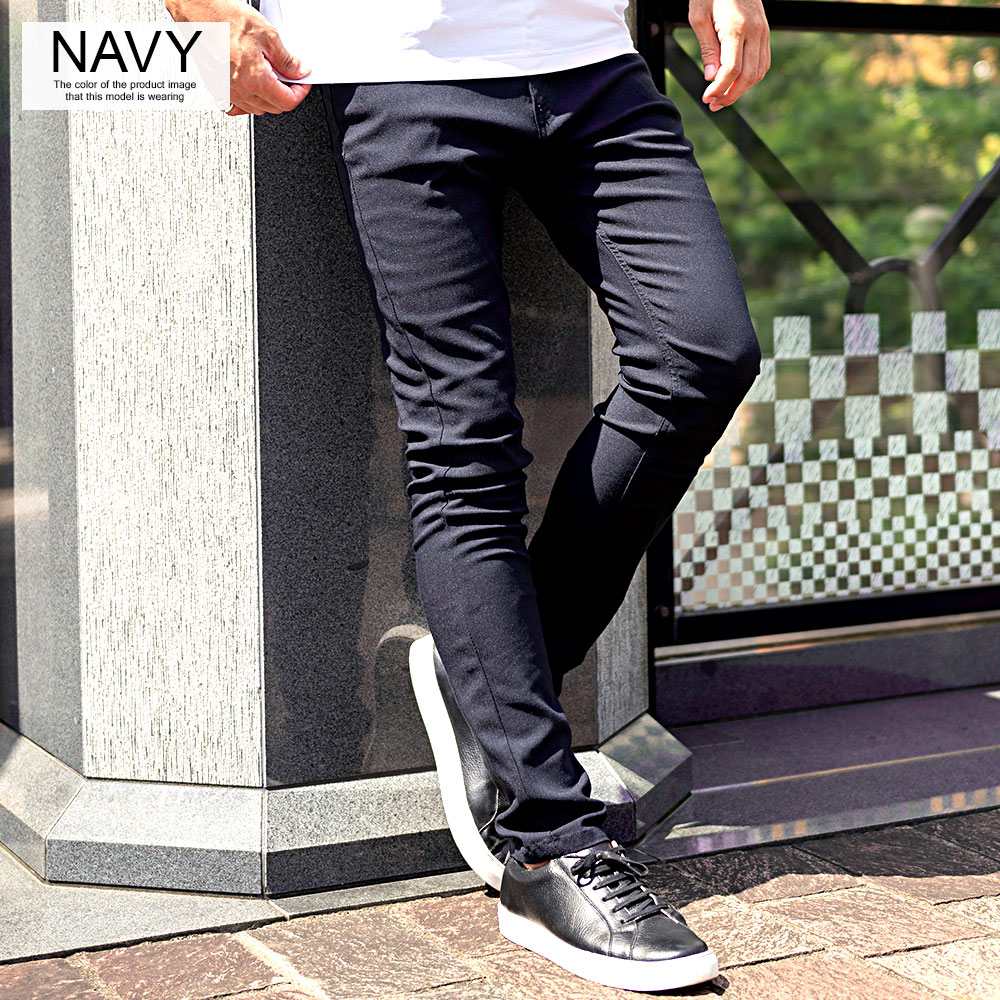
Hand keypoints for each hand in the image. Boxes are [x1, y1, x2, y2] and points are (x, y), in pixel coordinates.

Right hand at [165, 0, 310, 115]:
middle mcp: (240, 90)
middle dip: (287, 94)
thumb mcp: (267, 35)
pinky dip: (248, 103)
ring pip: (257, 109)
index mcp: (255, 80)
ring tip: (272, 78)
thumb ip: (287, 59)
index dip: (300, 92)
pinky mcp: (217, 86)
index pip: (287, 102)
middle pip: (274, 107)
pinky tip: (252, 90)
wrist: (197, 10)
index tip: (303, 82)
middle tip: (291, 78)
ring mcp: (227, 91)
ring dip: (269, 99)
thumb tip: (299, 71)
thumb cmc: (224, 18)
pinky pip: (236, 107)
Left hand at [688, 0, 769, 111]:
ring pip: (758, 72)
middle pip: (748, 76)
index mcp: (737, 28)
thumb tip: (711, 77)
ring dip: (741, 89)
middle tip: (713, 104)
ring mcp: (763, 32)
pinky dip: (750, 78)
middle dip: (730, 95)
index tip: (706, 98)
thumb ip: (707, 48)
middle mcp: (755, 31)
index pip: (731, 70)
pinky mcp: (765, 32)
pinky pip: (763, 62)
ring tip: (722, 97)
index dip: (719, 89)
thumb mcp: (699, 16)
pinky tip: (735, 83)